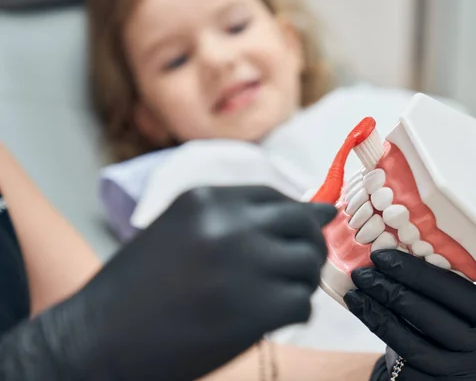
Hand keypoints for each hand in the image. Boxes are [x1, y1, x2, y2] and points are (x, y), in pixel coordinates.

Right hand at [35, 186, 336, 380]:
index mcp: (206, 199)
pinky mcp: (255, 310)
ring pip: (307, 264)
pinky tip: (272, 319)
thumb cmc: (136, 286)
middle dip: (309, 244)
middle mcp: (229, 224)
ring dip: (301, 281)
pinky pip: (301, 303)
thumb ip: (235, 219)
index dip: (294, 216)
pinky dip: (295, 312)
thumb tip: (317, 211)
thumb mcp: (178, 230)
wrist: (99, 338)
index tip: (299, 231)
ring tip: (278, 295)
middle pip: (301, 223)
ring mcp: (244, 266)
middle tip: (298, 266)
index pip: (275, 196)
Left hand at [346, 250, 475, 380]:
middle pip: (427, 313)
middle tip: (362, 273)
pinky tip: (365, 315)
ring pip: (410, 340)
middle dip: (388, 288)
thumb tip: (392, 257)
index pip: (450, 288)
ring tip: (355, 294)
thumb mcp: (464, 315)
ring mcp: (464, 375)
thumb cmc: (457, 338)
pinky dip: (380, 333)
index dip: (411, 270)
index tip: (381, 256)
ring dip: (377, 312)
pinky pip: (403, 361)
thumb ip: (443, 293)